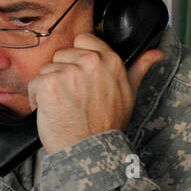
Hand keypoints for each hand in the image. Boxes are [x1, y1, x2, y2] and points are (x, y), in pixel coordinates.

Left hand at [27, 33, 162, 154]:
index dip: (77, 57)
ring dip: (49, 87)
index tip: (78, 75)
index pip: (83, 40)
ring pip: (47, 69)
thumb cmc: (107, 125)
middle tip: (72, 96)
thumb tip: (155, 54)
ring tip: (62, 106)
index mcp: (110, 61)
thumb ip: (138, 69)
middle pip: (62, 55)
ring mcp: (68, 72)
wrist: (89, 150)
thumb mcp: (129, 94)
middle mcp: (90, 62)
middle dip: (62, 73)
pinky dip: (37, 98)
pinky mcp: (49, 84)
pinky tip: (49, 110)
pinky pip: (35, 84)